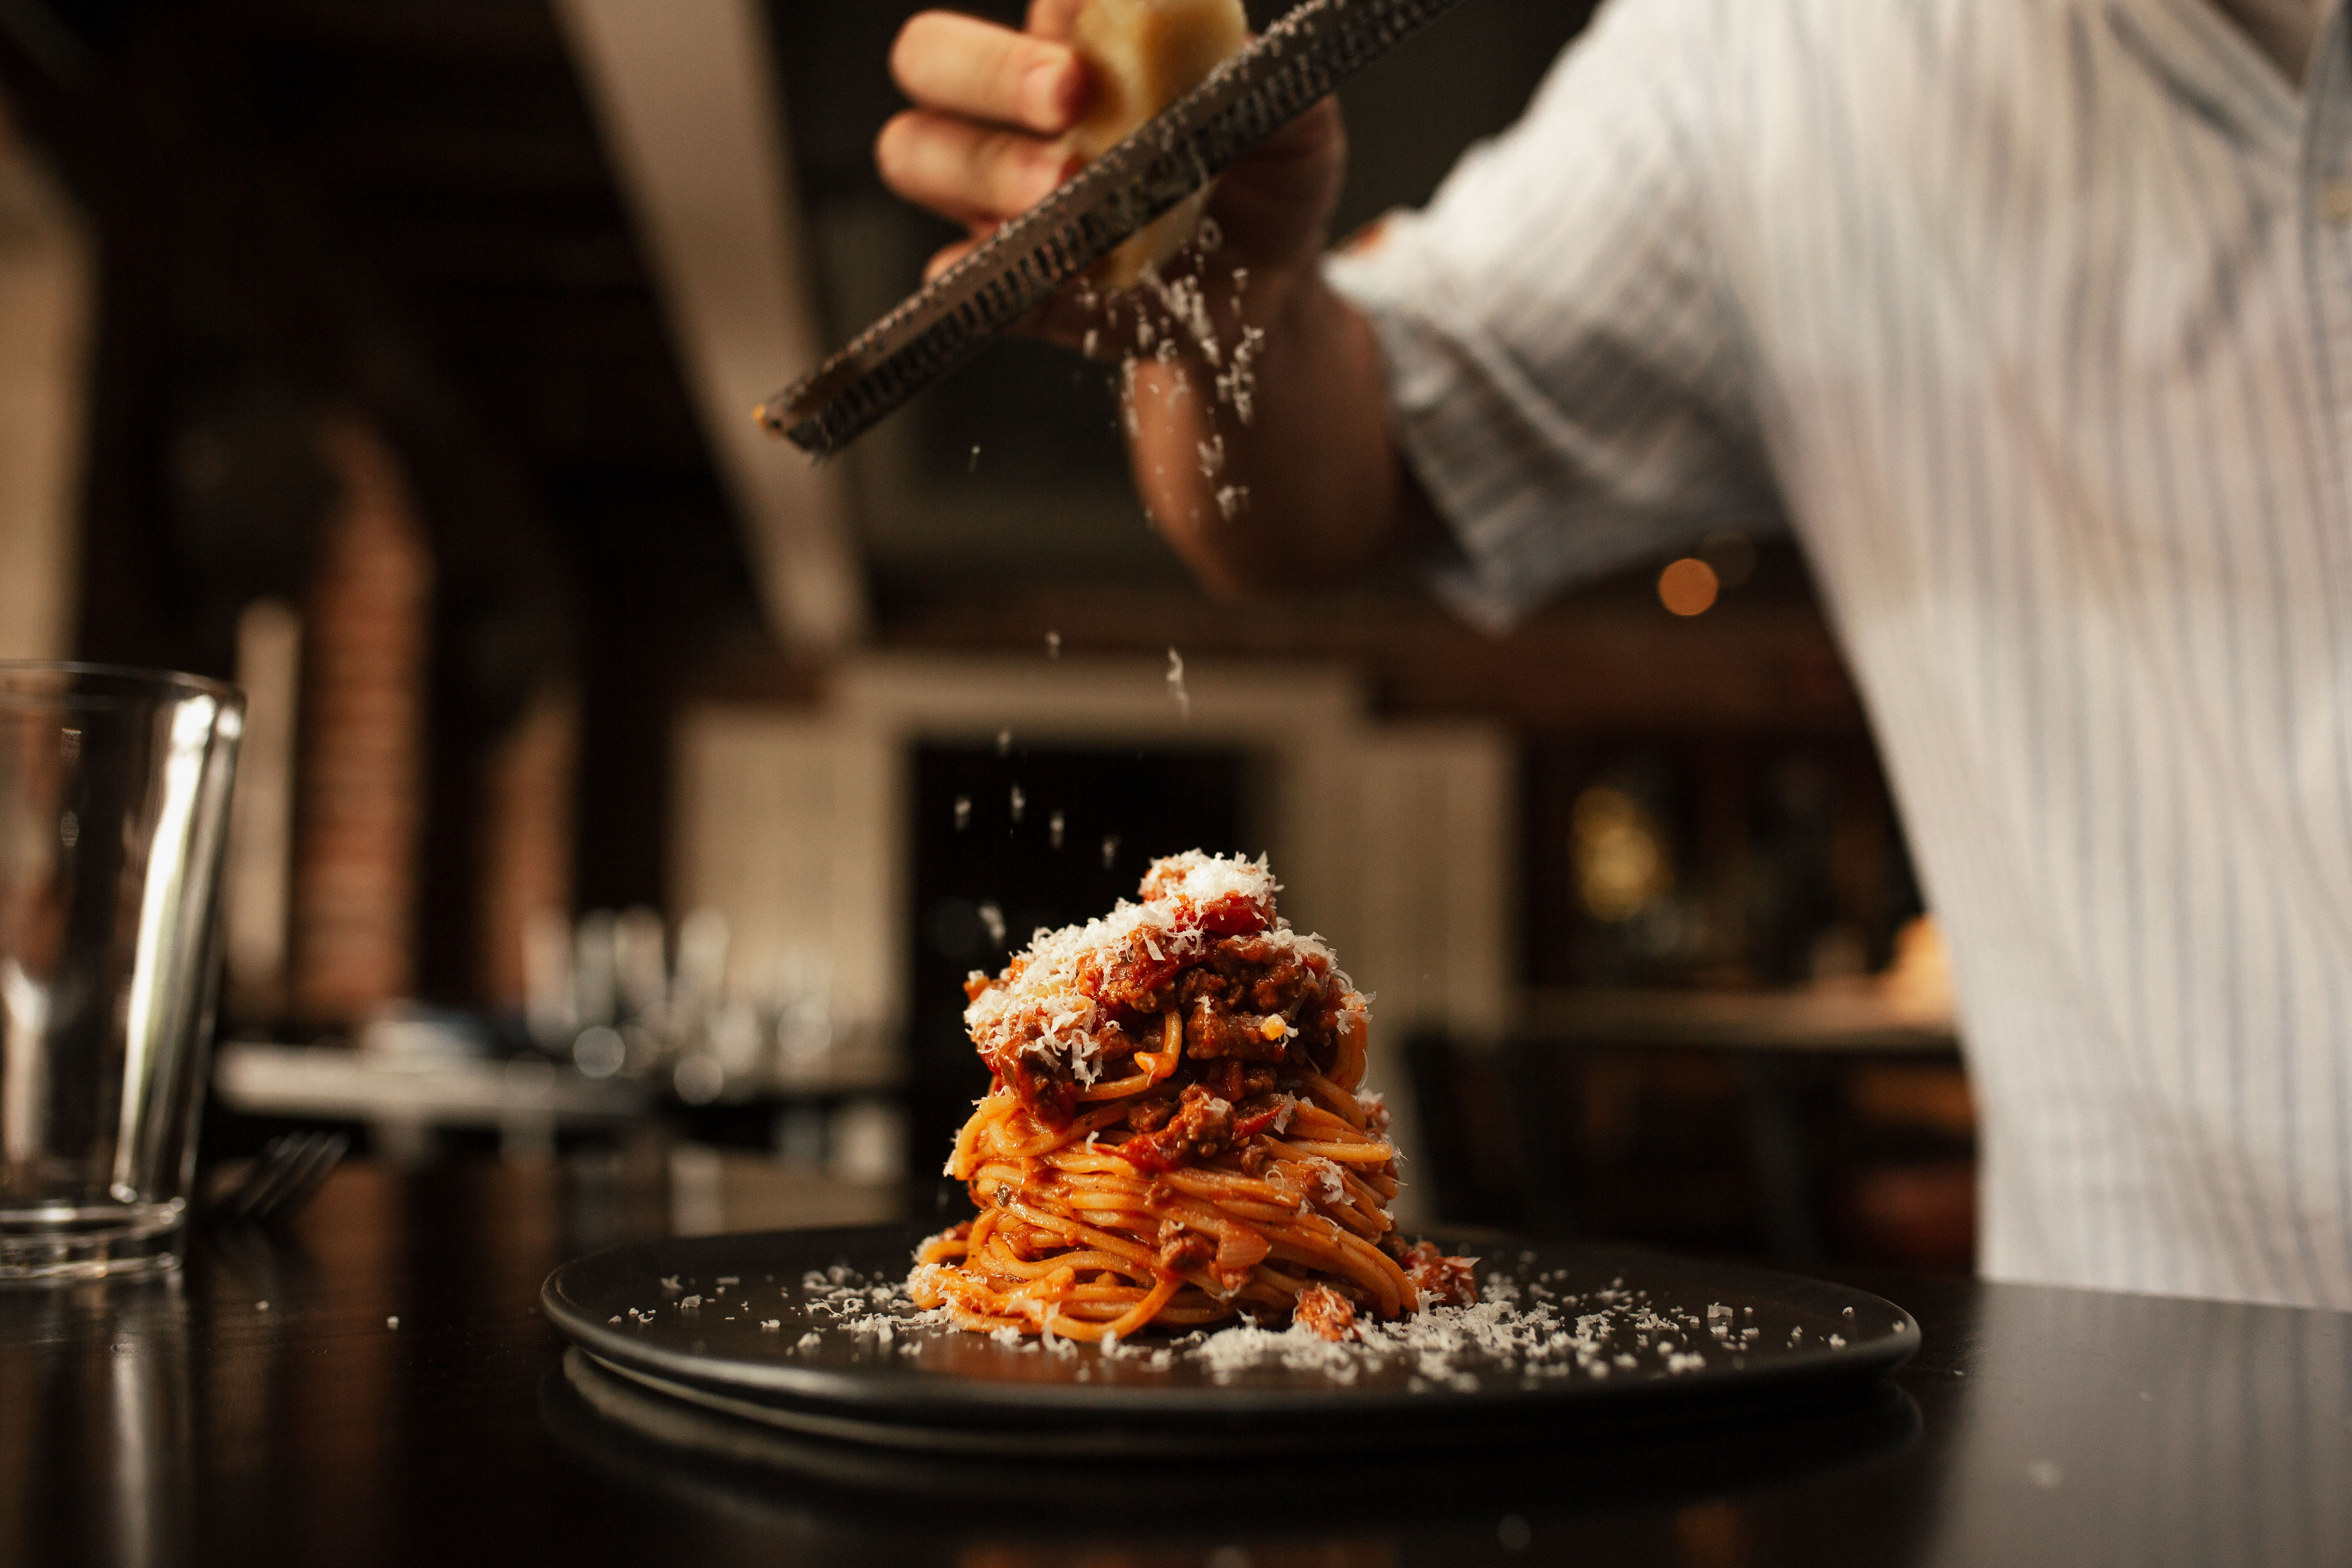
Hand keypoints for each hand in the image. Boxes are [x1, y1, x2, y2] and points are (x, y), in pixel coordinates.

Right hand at [875, 2, 1348, 349]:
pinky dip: (986, 275)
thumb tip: (1242, 52)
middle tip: (1067, 98)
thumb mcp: (1298, 133)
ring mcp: (997, 194)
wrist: (1267, 297)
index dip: (1051, 9)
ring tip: (1065, 193)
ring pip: (917, 151)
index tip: (1095, 41)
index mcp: (1081, 44)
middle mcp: (1019, 110)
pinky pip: (952, 274)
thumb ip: (1273, 85)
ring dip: (987, 169)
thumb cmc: (1267, 188)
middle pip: (929, 57)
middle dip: (989, 70)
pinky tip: (1047, 277)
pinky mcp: (1005, 278)